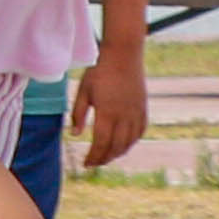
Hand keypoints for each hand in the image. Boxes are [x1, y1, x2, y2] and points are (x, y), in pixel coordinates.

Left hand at [77, 46, 150, 170]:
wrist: (123, 54)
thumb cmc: (100, 71)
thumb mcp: (83, 91)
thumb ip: (78, 114)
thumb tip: (75, 135)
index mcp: (107, 112)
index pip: (101, 143)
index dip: (93, 157)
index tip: (85, 164)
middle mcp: (124, 116)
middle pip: (116, 147)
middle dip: (104, 159)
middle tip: (94, 164)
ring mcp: (136, 113)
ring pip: (129, 142)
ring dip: (117, 153)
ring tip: (106, 157)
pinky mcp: (143, 108)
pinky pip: (140, 132)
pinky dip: (131, 142)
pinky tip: (123, 144)